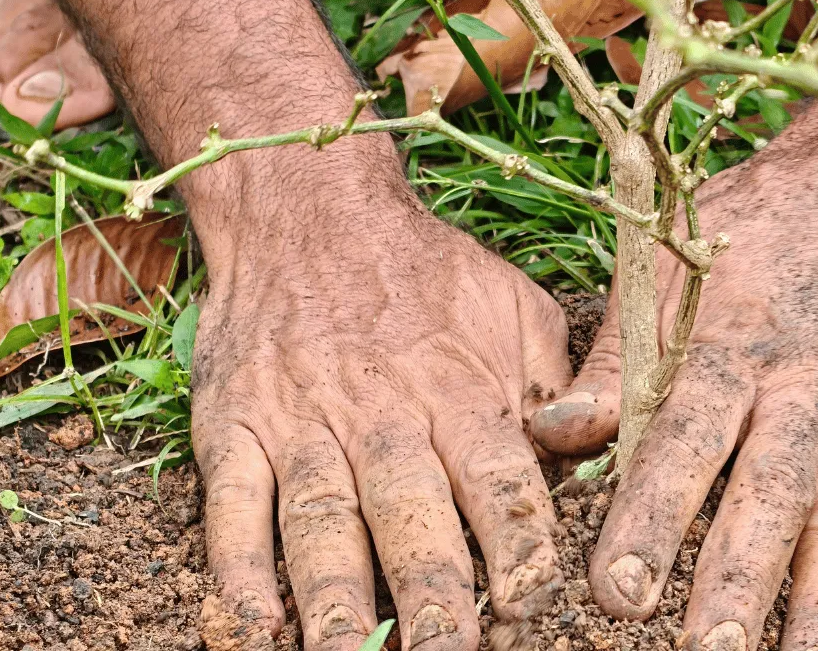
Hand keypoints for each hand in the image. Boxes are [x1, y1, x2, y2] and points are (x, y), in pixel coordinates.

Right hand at [190, 175, 572, 649]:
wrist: (305, 208)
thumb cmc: (423, 269)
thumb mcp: (513, 306)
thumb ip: (554, 382)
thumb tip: (587, 453)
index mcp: (459, 387)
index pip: (497, 480)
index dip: (517, 547)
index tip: (534, 605)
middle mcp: (381, 411)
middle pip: (410, 517)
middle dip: (434, 598)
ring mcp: (300, 421)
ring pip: (321, 523)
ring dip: (337, 601)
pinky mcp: (233, 425)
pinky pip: (231, 505)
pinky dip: (237, 568)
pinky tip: (253, 624)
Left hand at [533, 115, 817, 650]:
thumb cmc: (757, 224)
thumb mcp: (668, 264)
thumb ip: (615, 358)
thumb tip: (557, 434)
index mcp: (735, 342)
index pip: (688, 439)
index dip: (654, 517)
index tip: (616, 592)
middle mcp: (812, 386)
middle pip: (773, 496)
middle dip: (738, 584)